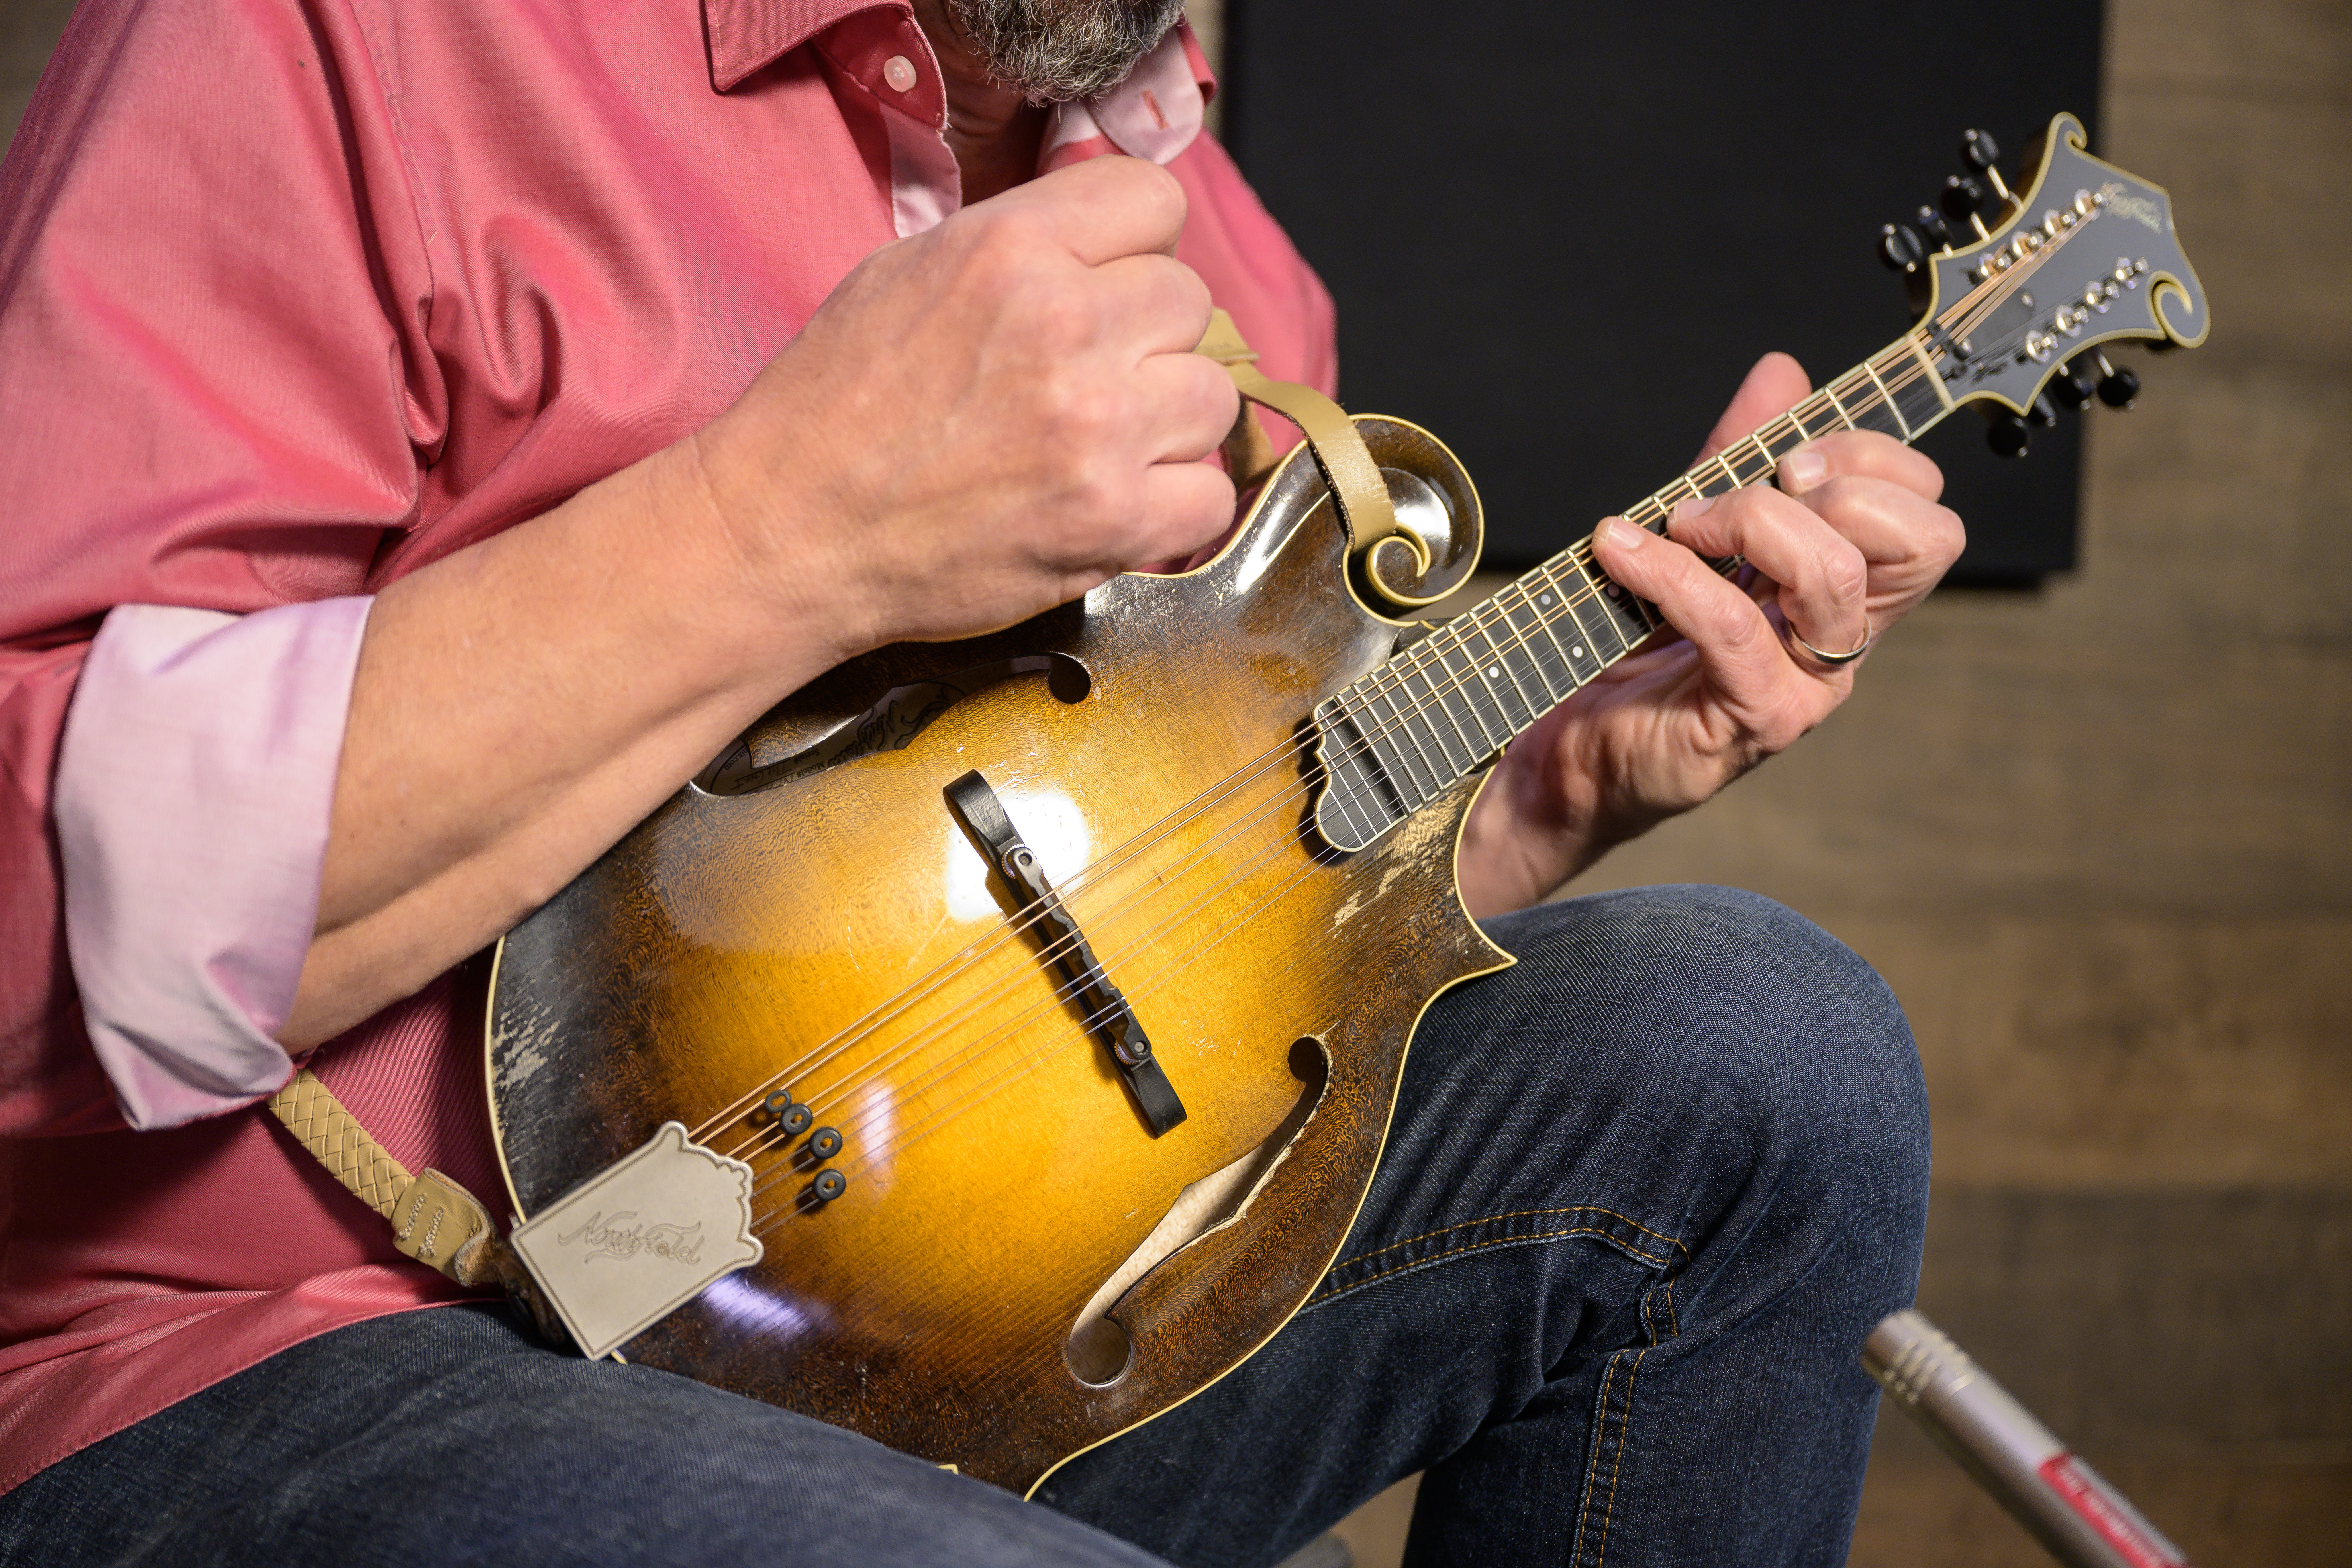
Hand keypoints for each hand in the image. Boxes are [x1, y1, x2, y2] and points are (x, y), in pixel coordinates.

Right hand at [687, 155, 1240, 659]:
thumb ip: (1019, 244)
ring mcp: (1097, 426)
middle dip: (1148, 342)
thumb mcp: (910, 272)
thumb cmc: (837, 406)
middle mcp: (1066, 324)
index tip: (1111, 288)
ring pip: (1212, 398)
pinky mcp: (1111, 518)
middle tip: (1091, 383)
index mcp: (1013, 248)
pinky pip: (1210, 498)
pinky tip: (1117, 508)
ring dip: (1168, 427)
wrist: (790, 529)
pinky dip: (1173, 510)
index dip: (1138, 249)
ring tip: (1099, 449)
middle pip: (1189, 302)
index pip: (1154, 201)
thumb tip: (1106, 239)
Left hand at [1454, 352, 1963, 916]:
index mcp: (1845, 597)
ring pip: (1836, 573)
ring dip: (1750, 519)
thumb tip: (1783, 374)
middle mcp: (1842, 644)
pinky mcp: (1748, 719)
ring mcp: (1804, 688)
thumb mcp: (1694, 536)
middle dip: (1836, 484)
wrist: (1570, 753)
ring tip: (1675, 522)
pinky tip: (1618, 548)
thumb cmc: (1634, 650)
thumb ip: (1739, 460)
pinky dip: (1670, 570)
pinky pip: (1734, 623)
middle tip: (1750, 487)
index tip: (1788, 453)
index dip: (1874, 461)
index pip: (1928, 515)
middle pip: (1919, 541)